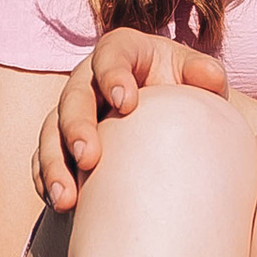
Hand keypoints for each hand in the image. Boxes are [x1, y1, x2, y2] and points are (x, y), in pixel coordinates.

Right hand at [33, 27, 227, 210]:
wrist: (170, 117)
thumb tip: (211, 79)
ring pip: (51, 132)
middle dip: (76, 127)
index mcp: (123, 52)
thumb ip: (204, 73)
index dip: (113, 75)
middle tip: (88, 158)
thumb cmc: (184, 89)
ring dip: (55, 164)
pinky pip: (44, 159)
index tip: (127, 103)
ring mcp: (72, 111)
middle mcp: (89, 78)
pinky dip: (48, 180)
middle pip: (74, 97)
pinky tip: (60, 204)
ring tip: (66, 198)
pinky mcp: (61, 141)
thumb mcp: (198, 76)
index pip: (111, 55)